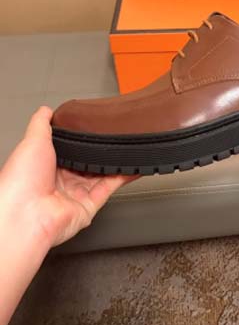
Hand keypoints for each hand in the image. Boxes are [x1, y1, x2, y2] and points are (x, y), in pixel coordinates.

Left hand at [1, 106, 137, 246]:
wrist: (25, 214)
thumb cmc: (20, 180)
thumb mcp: (32, 140)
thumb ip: (41, 123)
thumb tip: (45, 110)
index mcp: (44, 166)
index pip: (67, 151)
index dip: (80, 141)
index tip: (93, 130)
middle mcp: (59, 182)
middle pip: (86, 164)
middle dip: (99, 152)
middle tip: (113, 137)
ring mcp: (74, 195)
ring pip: (101, 176)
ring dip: (115, 163)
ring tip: (128, 148)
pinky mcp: (88, 207)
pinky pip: (109, 188)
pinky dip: (123, 176)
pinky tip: (132, 165)